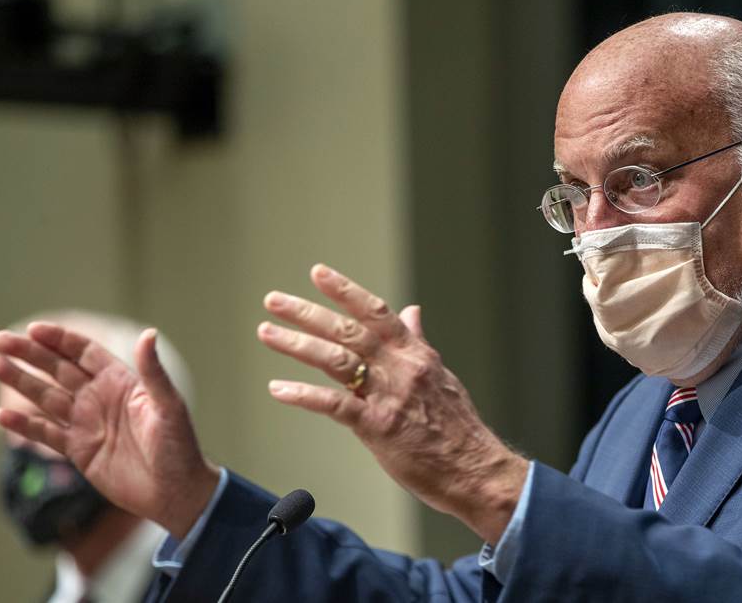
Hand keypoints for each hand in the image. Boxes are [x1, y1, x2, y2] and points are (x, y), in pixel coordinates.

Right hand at [0, 324, 218, 538]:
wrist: (175, 492)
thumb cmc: (180, 446)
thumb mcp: (168, 406)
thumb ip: (154, 372)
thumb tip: (149, 334)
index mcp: (121, 382)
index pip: (85, 353)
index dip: (60, 340)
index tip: (34, 329)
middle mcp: (100, 398)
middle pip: (58, 369)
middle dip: (30, 354)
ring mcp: (87, 424)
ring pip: (46, 397)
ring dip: (20, 382)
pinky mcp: (79, 450)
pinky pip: (47, 433)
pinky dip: (24, 425)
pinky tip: (1, 416)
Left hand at [259, 264, 527, 543]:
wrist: (475, 469)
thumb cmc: (457, 428)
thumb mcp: (440, 375)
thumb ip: (419, 342)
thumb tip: (412, 312)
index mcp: (415, 354)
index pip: (376, 312)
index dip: (345, 290)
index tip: (317, 273)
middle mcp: (401, 367)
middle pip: (348, 330)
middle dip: (307, 312)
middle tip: (273, 300)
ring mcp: (389, 396)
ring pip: (337, 359)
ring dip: (297, 344)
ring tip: (267, 332)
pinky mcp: (378, 427)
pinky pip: (335, 405)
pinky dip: (304, 395)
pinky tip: (278, 388)